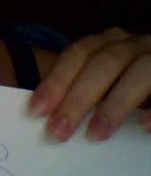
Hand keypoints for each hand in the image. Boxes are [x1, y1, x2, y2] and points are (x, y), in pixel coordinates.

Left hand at [29, 27, 150, 140]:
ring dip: (115, 102)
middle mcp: (135, 44)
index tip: (36, 110)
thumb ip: (78, 88)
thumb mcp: (103, 78)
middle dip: (79, 96)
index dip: (57, 79)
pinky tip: (143, 127)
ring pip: (140, 71)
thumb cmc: (128, 81)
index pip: (79, 53)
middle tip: (58, 131)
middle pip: (105, 62)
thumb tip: (39, 112)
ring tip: (95, 133)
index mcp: (111, 42)